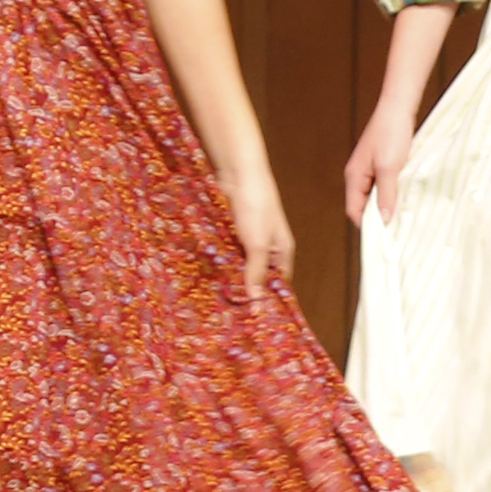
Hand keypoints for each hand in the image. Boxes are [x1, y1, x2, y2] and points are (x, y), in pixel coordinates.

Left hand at [220, 155, 293, 300]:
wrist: (239, 173)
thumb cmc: (256, 206)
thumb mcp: (258, 244)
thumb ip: (257, 271)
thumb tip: (258, 301)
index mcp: (281, 251)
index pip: (278, 282)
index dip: (267, 298)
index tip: (253, 318)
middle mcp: (267, 246)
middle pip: (258, 274)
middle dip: (246, 288)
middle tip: (230, 313)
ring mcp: (249, 237)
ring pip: (240, 263)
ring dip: (230, 274)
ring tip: (216, 298)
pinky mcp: (233, 229)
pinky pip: (227, 250)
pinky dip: (220, 259)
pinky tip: (208, 272)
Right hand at [342, 102, 412, 223]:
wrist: (398, 108)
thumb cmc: (391, 135)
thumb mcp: (389, 168)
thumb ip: (386, 195)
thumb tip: (384, 220)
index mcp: (354, 177)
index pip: (354, 210)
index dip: (367, 225)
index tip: (384, 238)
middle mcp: (358, 175)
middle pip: (363, 205)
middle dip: (378, 218)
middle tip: (397, 230)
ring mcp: (369, 170)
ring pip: (374, 197)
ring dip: (387, 206)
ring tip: (403, 216)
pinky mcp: (380, 164)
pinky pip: (383, 186)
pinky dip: (392, 194)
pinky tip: (405, 197)